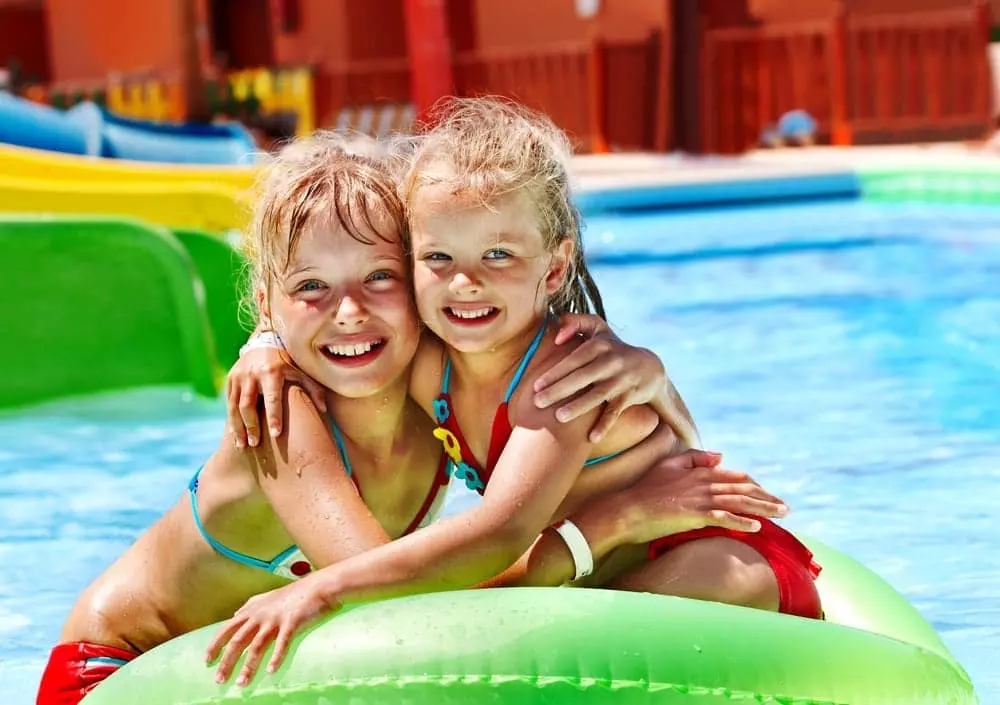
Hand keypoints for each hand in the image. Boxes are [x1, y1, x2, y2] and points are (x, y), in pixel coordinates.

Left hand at [205, 578, 337, 685]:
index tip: (207, 660)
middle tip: (219, 680)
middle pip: (239, 641)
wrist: (317, 586)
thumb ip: (250, 606)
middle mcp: (261, 615)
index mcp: (253, 610)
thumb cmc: (293, 593)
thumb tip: (235, 615)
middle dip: (227, 662)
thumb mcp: (266, 597)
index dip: (216, 645)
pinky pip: (282, 643)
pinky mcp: (293, 622)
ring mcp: (276, 619)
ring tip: (242, 684)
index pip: (227, 629)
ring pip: (258, 646)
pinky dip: (276, 657)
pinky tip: (271, 671)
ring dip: (248, 666)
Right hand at [225, 347, 326, 446]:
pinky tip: (235, 434)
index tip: (275, 434)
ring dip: (238, 427)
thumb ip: (314, 389)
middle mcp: (252, 374)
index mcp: (272, 371)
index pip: (272, 398)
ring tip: (242, 445)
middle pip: (248, 405)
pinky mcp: (230, 379)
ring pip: (234, 406)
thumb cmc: (287, 362)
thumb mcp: (301, 372)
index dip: (274, 416)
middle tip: (255, 444)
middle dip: (251, 426)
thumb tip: (324, 409)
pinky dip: (231, 419)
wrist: (263, 344)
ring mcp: (238, 376)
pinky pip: (229, 403)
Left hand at [534, 314, 663, 442]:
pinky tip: (591, 438)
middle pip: (582, 377)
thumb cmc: (613, 348)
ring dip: (578, 407)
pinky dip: (604, 425)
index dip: (555, 371)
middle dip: (559, 390)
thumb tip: (556, 335)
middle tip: (538, 402)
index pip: (574, 359)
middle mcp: (611, 361)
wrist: (650, 368)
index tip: (536, 385)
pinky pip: (615, 412)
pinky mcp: (630, 397)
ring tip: (558, 416)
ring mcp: (621, 380)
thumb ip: (574, 322)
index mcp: (600, 345)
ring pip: (597, 395)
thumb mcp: (598, 329)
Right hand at [620, 449, 788, 542]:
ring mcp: (700, 499)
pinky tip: (757, 527)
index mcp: (700, 472)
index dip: (755, 485)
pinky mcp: (695, 515)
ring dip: (764, 509)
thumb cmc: (645, 488)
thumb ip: (695, 458)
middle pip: (744, 489)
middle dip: (767, 498)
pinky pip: (724, 518)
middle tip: (786, 508)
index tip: (768, 494)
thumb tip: (720, 455)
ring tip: (782, 515)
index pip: (735, 476)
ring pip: (739, 502)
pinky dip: (742, 522)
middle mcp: (704, 483)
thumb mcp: (670, 464)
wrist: (627, 508)